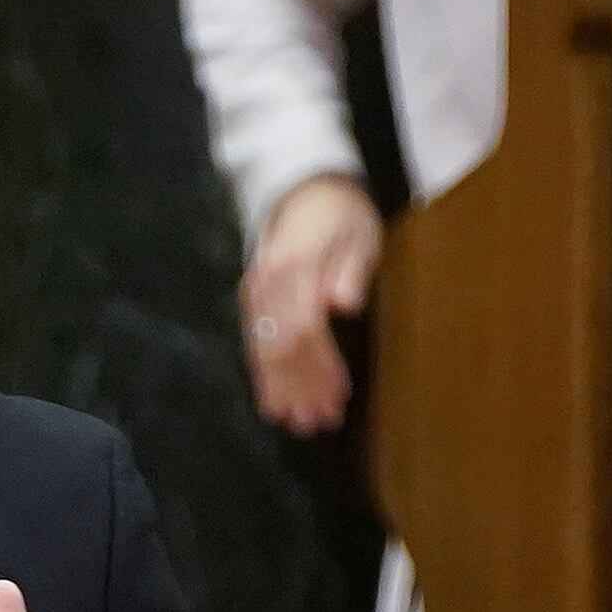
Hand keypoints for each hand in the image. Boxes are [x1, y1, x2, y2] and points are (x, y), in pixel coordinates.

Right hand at [241, 174, 381, 435]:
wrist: (304, 188)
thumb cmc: (341, 214)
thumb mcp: (358, 232)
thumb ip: (350, 267)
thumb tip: (344, 304)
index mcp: (293, 268)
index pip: (305, 329)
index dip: (320, 368)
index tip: (338, 398)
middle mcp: (265, 284)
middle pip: (281, 347)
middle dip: (299, 388)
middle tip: (318, 423)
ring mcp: (254, 294)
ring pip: (263, 350)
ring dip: (281, 389)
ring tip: (298, 422)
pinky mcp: (252, 302)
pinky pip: (254, 344)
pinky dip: (264, 375)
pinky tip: (272, 401)